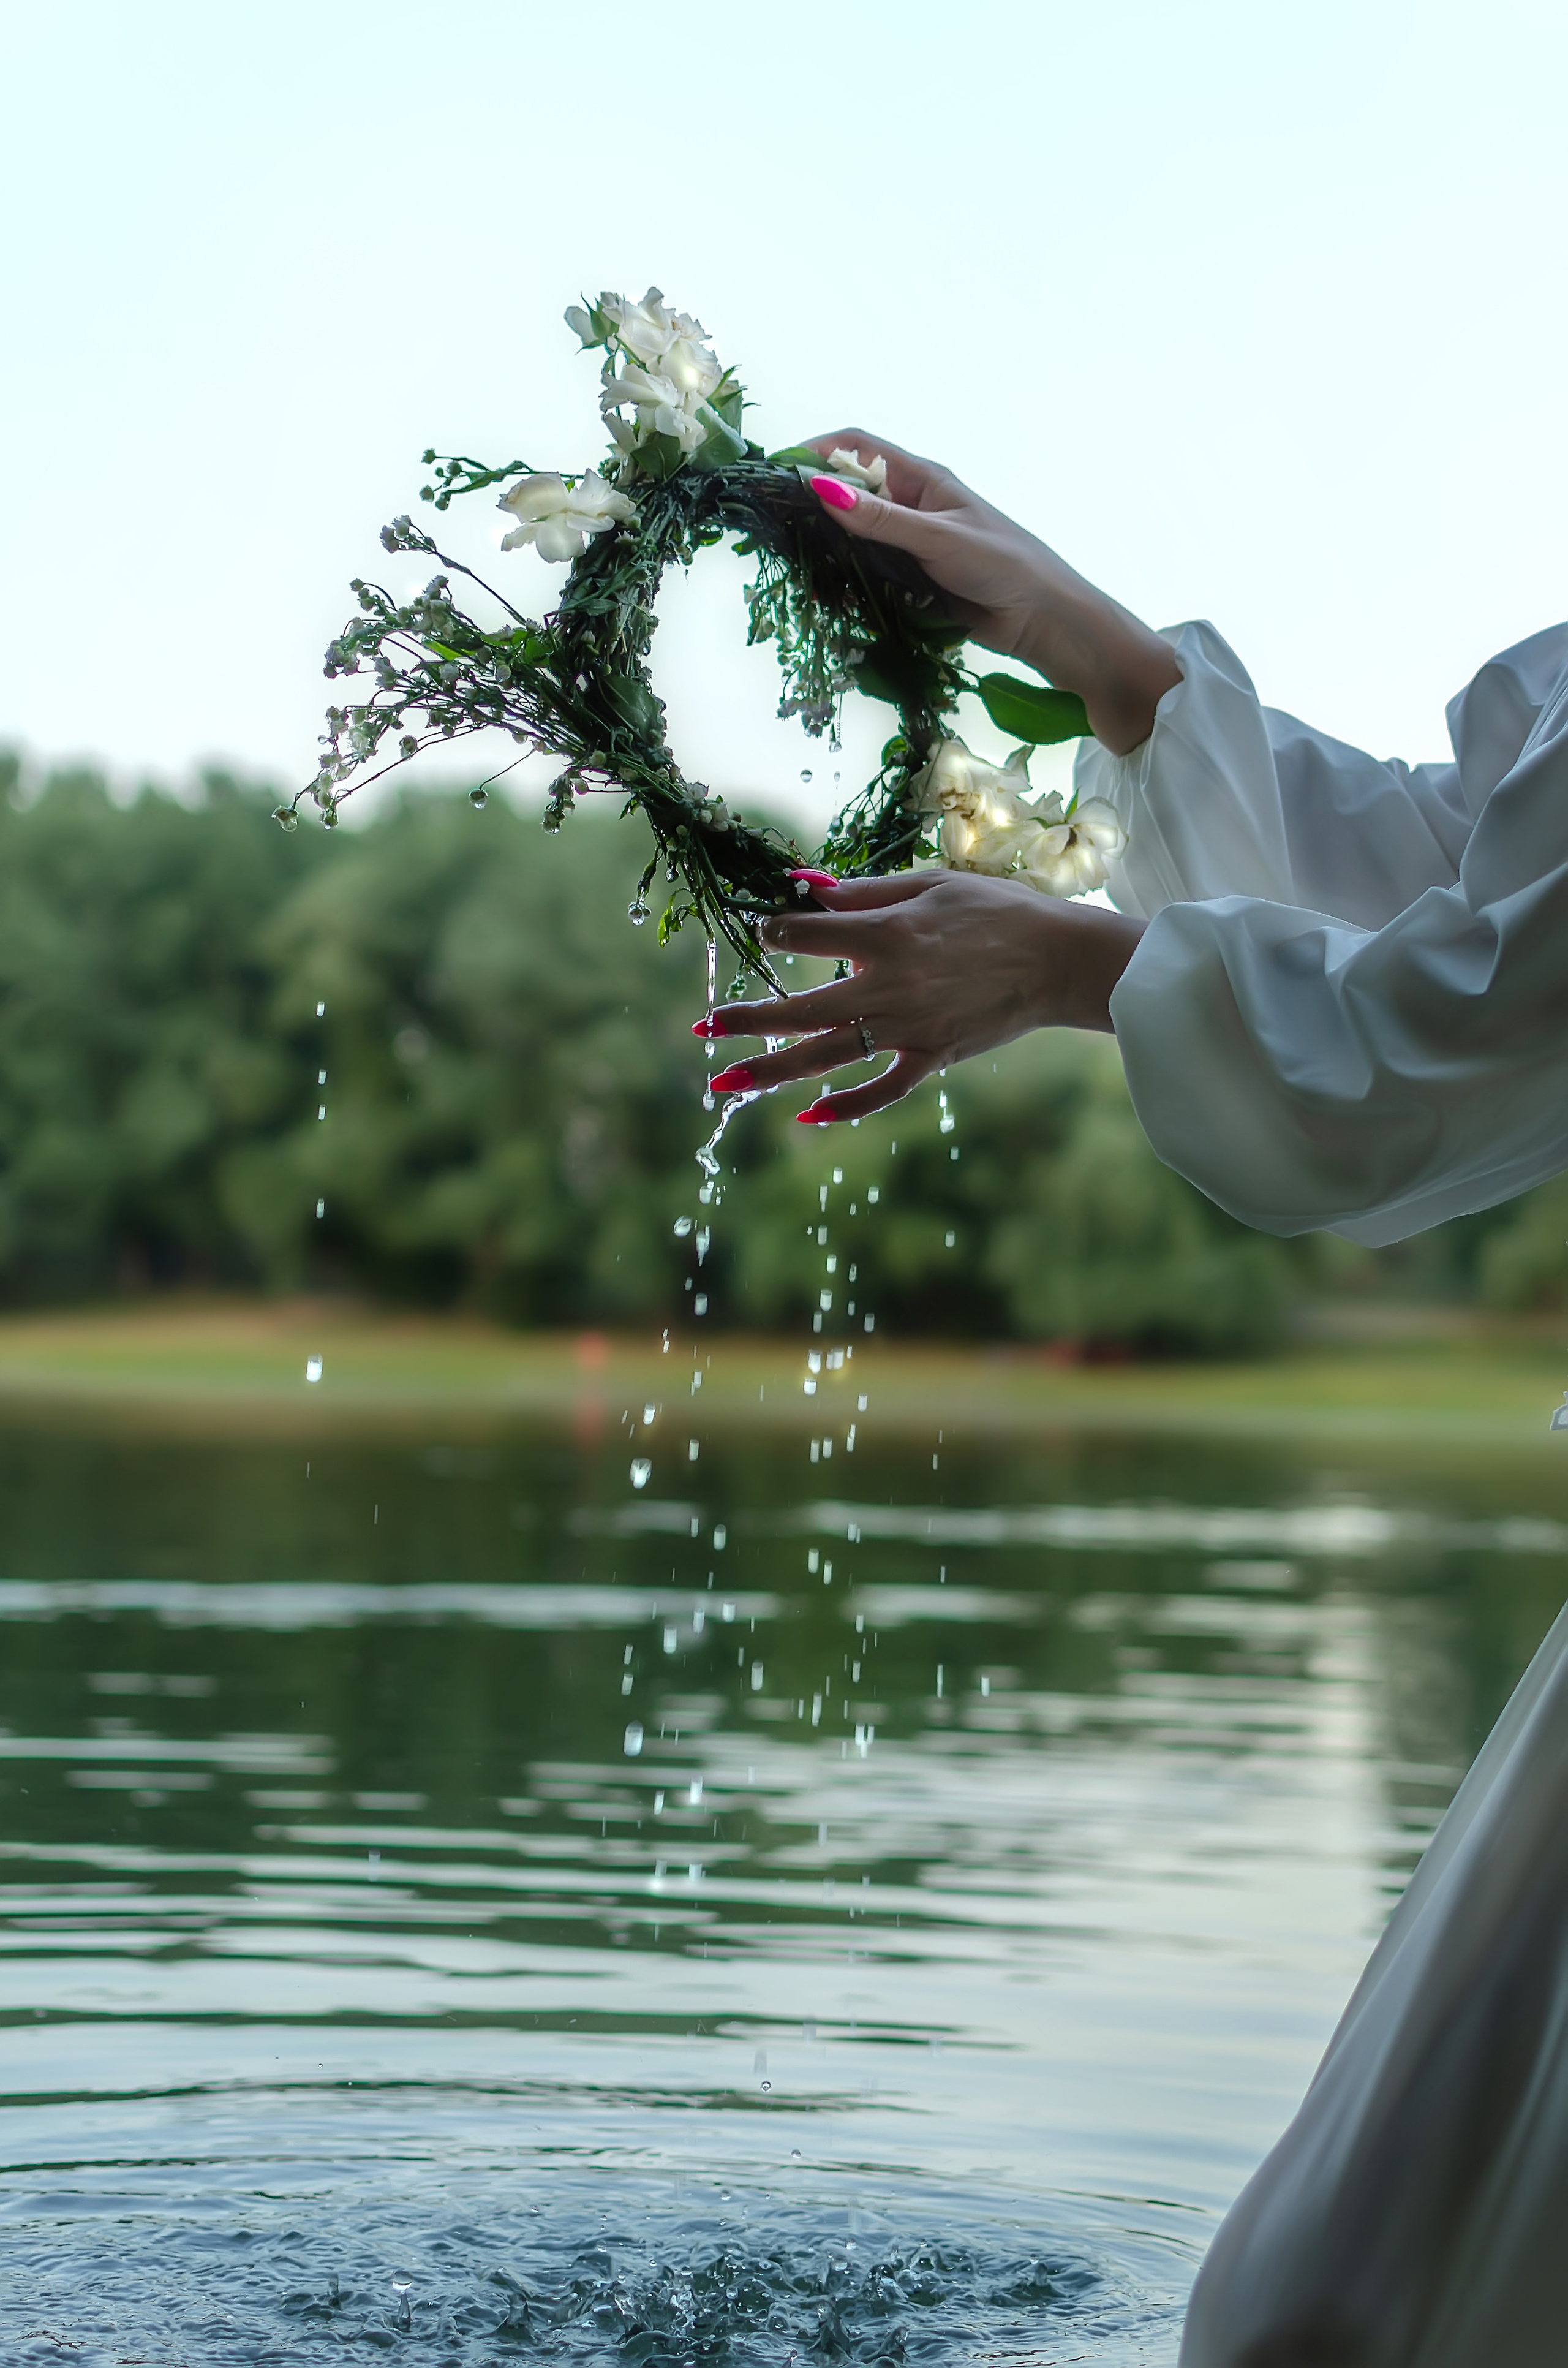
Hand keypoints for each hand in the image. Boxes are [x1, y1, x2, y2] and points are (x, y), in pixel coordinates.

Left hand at [697, 871, 1145, 1122]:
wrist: (1061, 960)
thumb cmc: (999, 910)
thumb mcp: (931, 884)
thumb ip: (866, 891)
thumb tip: (805, 888)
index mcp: (887, 935)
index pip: (806, 936)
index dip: (775, 931)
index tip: (762, 930)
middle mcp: (890, 987)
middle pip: (801, 1008)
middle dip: (746, 1018)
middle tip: (700, 1026)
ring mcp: (910, 1029)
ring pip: (827, 1055)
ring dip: (771, 1069)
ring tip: (724, 1081)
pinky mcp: (933, 1058)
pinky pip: (882, 1090)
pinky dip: (847, 1106)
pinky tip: (808, 1117)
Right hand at [805, 430, 1180, 755]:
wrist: (1042, 619)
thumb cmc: (1003, 564)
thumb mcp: (938, 539)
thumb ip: (881, 520)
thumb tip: (822, 489)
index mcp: (922, 480)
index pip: (858, 448)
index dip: (817, 450)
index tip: (778, 470)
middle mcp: (911, 507)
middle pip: (849, 492)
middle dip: (813, 503)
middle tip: (776, 524)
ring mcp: (909, 545)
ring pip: (854, 537)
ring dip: (828, 546)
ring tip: (794, 559)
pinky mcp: (911, 580)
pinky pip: (869, 574)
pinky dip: (848, 580)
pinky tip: (826, 591)